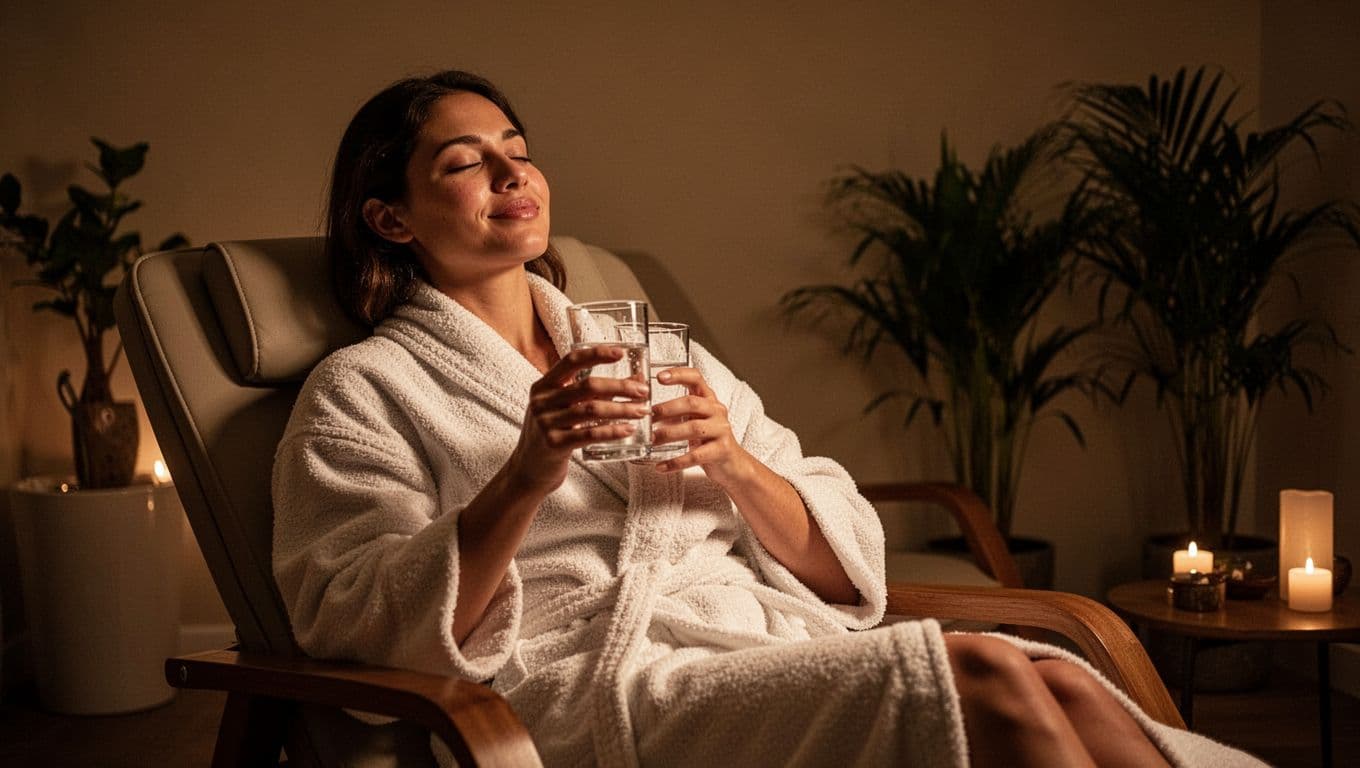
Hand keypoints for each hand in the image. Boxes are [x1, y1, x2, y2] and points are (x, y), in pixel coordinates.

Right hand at [507, 345, 649, 492]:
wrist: (528, 470)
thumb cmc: (552, 434)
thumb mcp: (563, 409)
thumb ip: (592, 393)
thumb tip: (635, 379)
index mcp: (543, 386)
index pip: (571, 361)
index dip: (597, 354)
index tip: (621, 352)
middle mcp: (542, 401)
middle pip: (588, 386)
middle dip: (620, 387)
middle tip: (643, 391)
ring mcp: (546, 423)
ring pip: (591, 410)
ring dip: (622, 409)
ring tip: (642, 411)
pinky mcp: (554, 444)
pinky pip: (589, 434)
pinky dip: (612, 431)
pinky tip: (628, 430)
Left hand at [648, 367, 755, 487]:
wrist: (733, 464)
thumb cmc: (708, 440)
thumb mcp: (695, 420)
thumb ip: (676, 412)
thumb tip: (645, 409)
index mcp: (709, 400)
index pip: (696, 378)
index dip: (678, 374)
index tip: (659, 377)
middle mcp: (717, 411)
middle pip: (692, 403)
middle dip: (667, 408)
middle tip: (648, 416)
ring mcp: (721, 431)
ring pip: (694, 428)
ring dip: (669, 434)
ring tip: (651, 441)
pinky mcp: (721, 451)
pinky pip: (696, 456)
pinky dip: (676, 462)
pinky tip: (660, 467)